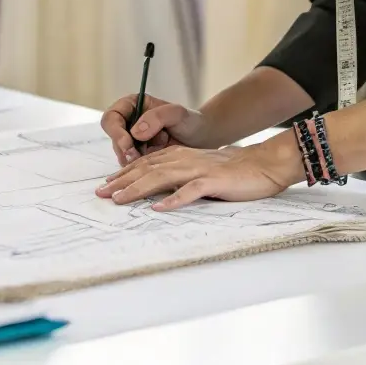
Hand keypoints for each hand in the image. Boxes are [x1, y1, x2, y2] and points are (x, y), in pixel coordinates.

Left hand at [94, 138, 300, 210]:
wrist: (264, 164)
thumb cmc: (233, 171)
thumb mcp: (201, 170)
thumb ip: (181, 176)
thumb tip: (159, 192)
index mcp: (181, 156)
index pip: (145, 163)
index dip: (124, 173)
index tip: (107, 185)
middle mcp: (184, 159)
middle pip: (146, 169)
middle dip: (121, 181)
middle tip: (100, 193)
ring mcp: (198, 169)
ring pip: (160, 177)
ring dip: (137, 189)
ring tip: (119, 200)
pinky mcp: (213, 181)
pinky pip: (190, 190)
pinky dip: (173, 199)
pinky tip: (158, 208)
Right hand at [100, 94, 213, 166]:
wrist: (202, 139)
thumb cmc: (191, 121)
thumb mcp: (177, 113)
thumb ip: (157, 117)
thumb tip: (136, 131)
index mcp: (133, 105)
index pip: (112, 117)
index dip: (116, 132)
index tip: (129, 144)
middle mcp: (129, 122)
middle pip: (113, 138)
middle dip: (124, 150)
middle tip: (138, 158)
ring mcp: (133, 141)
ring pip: (121, 154)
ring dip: (133, 160)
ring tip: (154, 157)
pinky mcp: (139, 157)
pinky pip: (132, 166)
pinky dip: (140, 169)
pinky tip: (155, 164)